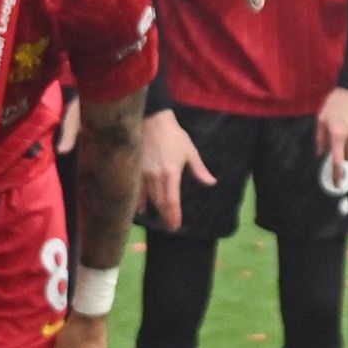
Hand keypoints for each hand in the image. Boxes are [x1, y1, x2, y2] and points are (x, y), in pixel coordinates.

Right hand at [133, 108, 203, 229]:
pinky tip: (142, 210)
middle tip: (171, 227)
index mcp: (171, 172)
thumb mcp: (190, 151)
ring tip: (161, 220)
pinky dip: (139, 202)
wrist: (153, 121)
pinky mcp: (136, 169)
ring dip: (155, 211)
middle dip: (166, 216)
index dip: (173, 215)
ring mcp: (143, 173)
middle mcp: (156, 176)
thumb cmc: (173, 135)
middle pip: (160, 202)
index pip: (171, 200)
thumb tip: (211, 183)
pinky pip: (137, 190)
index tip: (176, 225)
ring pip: (149, 198)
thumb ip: (199, 169)